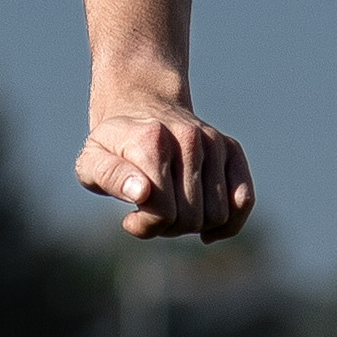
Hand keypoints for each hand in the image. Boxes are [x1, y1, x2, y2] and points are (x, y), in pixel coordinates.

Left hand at [77, 99, 251, 241]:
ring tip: (172, 208)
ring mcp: (214, 142)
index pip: (162, 210)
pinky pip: (244, 201)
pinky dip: (228, 224)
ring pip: (217, 215)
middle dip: (169, 227)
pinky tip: (205, 230)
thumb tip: (143, 192)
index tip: (130, 218)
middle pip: (192, 218)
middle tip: (151, 211)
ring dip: (194, 225)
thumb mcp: (91, 161)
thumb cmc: (113, 146)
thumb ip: (110, 177)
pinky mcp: (231, 149)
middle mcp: (190, 137)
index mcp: (152, 140)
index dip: (145, 226)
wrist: (139, 107)